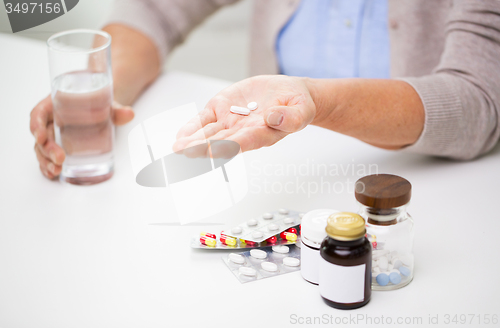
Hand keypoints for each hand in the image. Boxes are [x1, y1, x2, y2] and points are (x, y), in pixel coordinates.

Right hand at [30, 95, 134, 178]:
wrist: (103, 107)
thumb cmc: (100, 102)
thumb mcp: (108, 104)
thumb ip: (117, 110)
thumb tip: (130, 113)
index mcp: (55, 105)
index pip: (38, 113)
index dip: (36, 125)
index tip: (41, 136)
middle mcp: (51, 121)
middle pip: (42, 136)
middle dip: (47, 149)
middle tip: (60, 159)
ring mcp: (54, 135)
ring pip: (42, 149)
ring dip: (46, 161)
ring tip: (56, 171)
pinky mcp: (60, 146)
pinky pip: (49, 157)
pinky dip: (49, 166)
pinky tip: (53, 174)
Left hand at [173, 75, 316, 154]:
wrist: (287, 94)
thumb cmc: (296, 104)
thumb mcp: (302, 109)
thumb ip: (291, 117)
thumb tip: (274, 117)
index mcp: (263, 133)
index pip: (244, 142)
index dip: (229, 147)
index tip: (214, 151)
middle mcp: (243, 131)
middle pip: (221, 141)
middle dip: (203, 148)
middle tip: (187, 153)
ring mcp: (230, 121)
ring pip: (209, 133)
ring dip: (193, 141)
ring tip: (178, 148)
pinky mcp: (221, 108)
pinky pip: (204, 119)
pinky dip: (192, 127)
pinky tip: (180, 137)